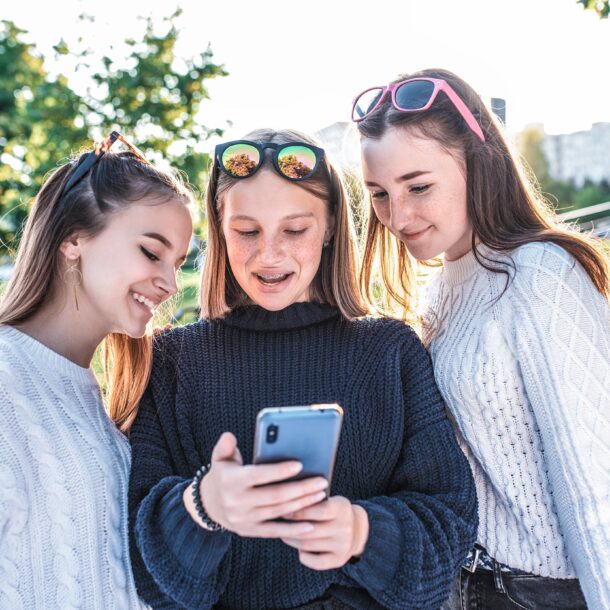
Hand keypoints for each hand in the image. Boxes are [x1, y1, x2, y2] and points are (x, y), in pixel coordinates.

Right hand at [183, 432, 327, 539]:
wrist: (208, 505)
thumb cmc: (223, 474)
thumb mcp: (220, 459)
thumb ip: (225, 447)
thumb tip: (229, 435)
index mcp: (231, 481)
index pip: (258, 475)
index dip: (279, 471)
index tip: (300, 464)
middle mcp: (237, 502)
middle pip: (274, 495)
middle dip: (301, 488)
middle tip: (321, 480)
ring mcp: (244, 519)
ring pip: (278, 511)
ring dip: (302, 504)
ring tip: (321, 494)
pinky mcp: (250, 531)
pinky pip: (274, 531)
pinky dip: (293, 529)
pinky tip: (311, 525)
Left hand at [281, 496, 369, 569]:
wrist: (357, 529)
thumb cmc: (334, 510)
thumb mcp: (330, 499)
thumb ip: (313, 499)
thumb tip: (286, 497)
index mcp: (342, 508)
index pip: (319, 510)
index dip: (299, 510)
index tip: (282, 508)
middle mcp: (345, 527)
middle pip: (310, 530)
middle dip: (290, 526)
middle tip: (276, 522)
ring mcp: (343, 545)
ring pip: (309, 545)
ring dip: (292, 540)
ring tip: (282, 533)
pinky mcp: (339, 560)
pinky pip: (316, 562)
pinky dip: (304, 557)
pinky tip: (299, 549)